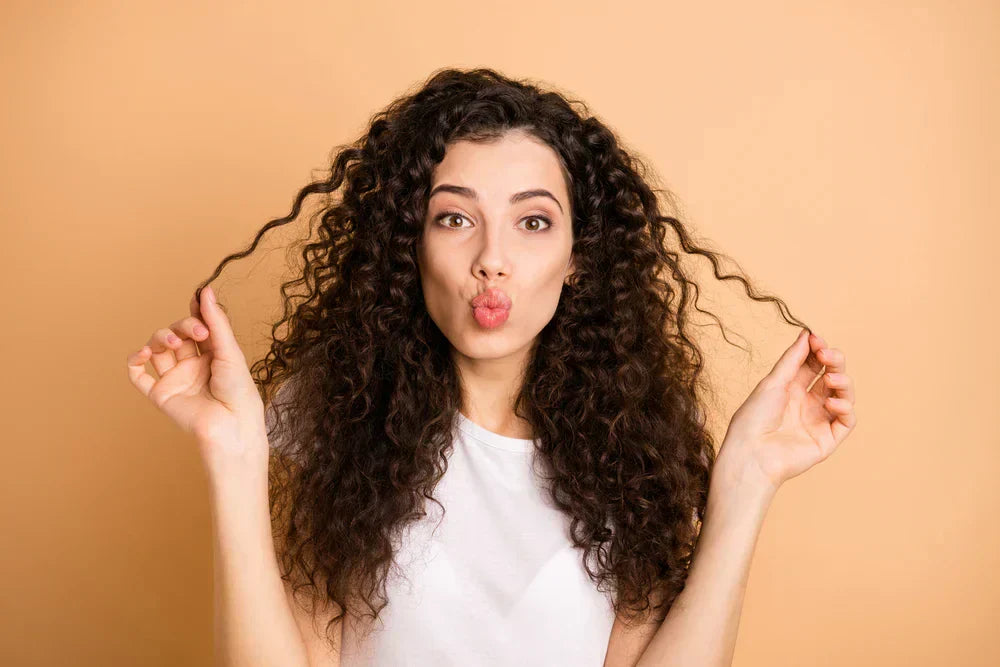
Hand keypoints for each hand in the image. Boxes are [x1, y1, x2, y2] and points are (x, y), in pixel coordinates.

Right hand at [125, 285, 268, 477]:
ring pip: (157, 349)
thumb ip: (215, 321)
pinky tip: (141, 354)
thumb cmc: (238, 390)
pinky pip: (139, 377)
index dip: (193, 312)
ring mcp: (176, 379)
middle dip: (181, 326)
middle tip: (197, 333)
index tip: (196, 300)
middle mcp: (193, 364)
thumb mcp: (229, 350)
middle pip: (176, 334)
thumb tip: (205, 289)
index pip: (197, 325)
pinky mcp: (161, 394)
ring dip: (160, 339)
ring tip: (174, 344)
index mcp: (213, 353)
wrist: (231, 425)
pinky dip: (134, 362)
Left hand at [717, 328, 856, 493]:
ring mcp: (818, 421)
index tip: (816, 339)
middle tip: (828, 355)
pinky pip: (846, 420)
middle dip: (834, 362)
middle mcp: (806, 403)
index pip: (814, 364)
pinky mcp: (827, 439)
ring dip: (843, 383)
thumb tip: (806, 334)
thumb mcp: (773, 382)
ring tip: (831, 380)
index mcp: (790, 389)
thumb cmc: (753, 418)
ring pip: (843, 396)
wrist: (751, 452)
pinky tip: (832, 403)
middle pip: (832, 376)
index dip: (819, 350)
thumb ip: (793, 359)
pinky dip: (845, 408)